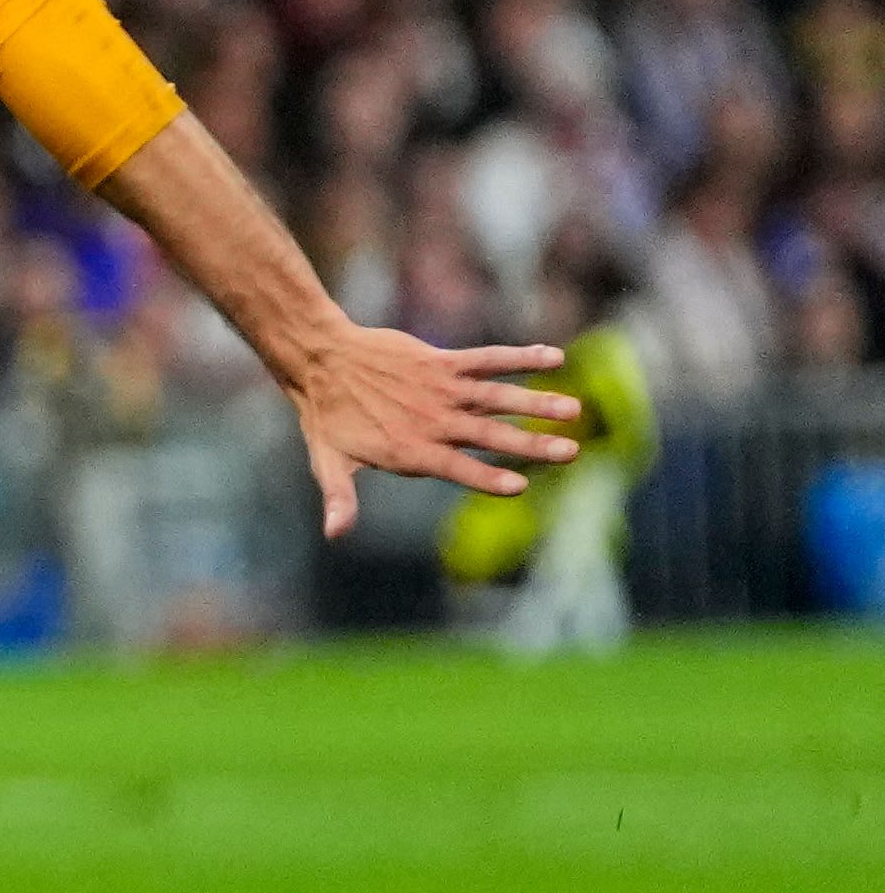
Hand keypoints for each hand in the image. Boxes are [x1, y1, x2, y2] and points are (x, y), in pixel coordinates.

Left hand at [287, 329, 584, 538]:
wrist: (319, 358)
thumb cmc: (326, 417)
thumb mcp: (328, 462)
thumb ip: (339, 498)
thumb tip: (334, 535)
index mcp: (411, 451)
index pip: (456, 468)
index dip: (485, 477)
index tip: (519, 486)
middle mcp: (432, 421)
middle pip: (489, 434)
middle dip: (531, 443)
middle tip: (571, 452)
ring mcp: (440, 389)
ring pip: (496, 396)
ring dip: (536, 402)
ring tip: (573, 409)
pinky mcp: (441, 363)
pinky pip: (487, 359)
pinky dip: (519, 357)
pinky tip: (554, 357)